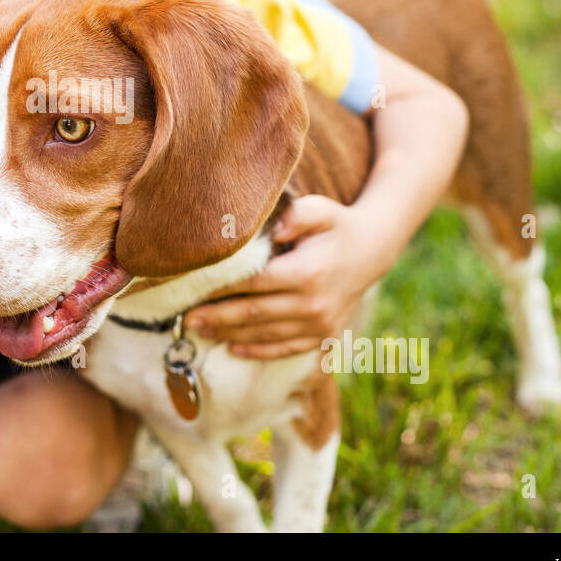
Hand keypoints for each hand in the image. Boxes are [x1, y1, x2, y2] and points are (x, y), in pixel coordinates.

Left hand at [183, 195, 387, 359]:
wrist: (373, 251)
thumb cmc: (336, 226)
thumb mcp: (320, 209)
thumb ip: (296, 214)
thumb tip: (273, 227)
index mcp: (307, 272)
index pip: (253, 284)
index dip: (221, 290)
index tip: (195, 292)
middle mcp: (313, 304)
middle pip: (254, 314)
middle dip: (217, 317)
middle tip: (187, 319)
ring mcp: (319, 324)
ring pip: (265, 335)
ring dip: (230, 335)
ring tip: (201, 331)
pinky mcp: (324, 336)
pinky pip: (285, 348)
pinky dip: (258, 351)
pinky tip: (233, 348)